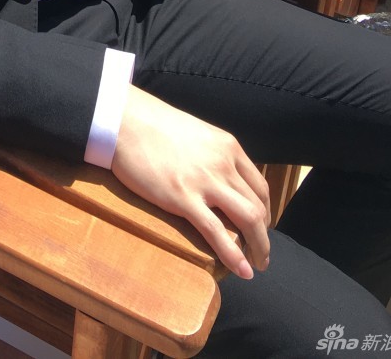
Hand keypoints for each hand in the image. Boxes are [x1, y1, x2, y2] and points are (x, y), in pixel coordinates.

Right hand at [112, 85, 270, 278]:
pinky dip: (235, 255)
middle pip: (258, 206)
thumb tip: (217, 175)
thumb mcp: (196, 134)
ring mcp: (205, 181)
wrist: (125, 119)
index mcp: (228, 147)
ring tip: (256, 265)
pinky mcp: (183, 198)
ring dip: (258, 248)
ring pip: (248, 220)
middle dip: (264, 235)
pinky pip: (217, 232)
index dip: (265, 212)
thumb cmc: (154, 125)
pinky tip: (243, 270)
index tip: (260, 227)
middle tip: (260, 254)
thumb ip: (212, 154)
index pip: (259, 186)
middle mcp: (224, 164)